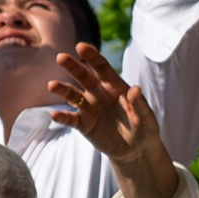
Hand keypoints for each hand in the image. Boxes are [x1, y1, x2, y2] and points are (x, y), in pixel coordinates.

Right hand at [47, 45, 180, 197]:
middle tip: (61, 57)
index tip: (81, 47)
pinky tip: (54, 115)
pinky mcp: (83, 124)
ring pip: (72, 95)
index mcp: (114, 86)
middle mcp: (98, 93)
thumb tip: (134, 89)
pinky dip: (62, 117)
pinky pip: (70, 119)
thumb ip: (139, 104)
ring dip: (62, 89)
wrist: (135, 150)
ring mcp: (89, 108)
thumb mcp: (147, 118)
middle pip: (83, 77)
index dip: (92, 57)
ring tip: (52, 85)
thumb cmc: (144, 130)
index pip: (102, 68)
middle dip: (73, 67)